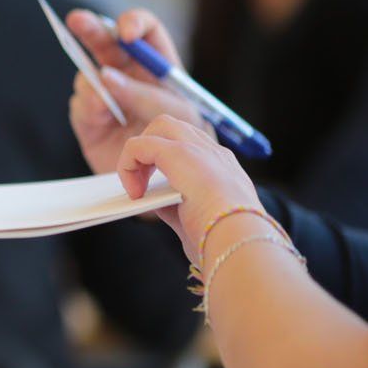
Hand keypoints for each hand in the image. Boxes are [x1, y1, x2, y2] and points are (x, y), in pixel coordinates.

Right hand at [65, 8, 204, 174]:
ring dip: (94, 83)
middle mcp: (129, 75)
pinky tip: (103, 121)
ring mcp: (106, 96)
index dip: (133, 24)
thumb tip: (104, 76)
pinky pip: (80, 103)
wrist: (166, 185)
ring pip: (88, 73)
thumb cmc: (184, 144)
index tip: (126, 34)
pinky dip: (89, 108)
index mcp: (156, 65)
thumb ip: (143, 93)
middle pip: (106, 41)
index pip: (144, 31)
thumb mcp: (176, 113)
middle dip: (90, 28)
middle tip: (76, 21)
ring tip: (109, 108)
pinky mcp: (89, 119)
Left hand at [118, 115, 262, 263]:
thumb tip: (157, 201)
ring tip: (134, 186)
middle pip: (175, 129)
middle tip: (141, 183)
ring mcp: (199, 149)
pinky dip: (128, 165)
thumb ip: (177, 207)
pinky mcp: (179, 152)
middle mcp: (215, 153)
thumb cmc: (223, 241)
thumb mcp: (198, 221)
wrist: (239, 240)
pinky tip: (133, 192)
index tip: (153, 191)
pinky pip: (139, 145)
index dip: (168, 161)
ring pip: (160, 126)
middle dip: (151, 148)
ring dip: (140, 152)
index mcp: (224, 170)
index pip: (192, 149)